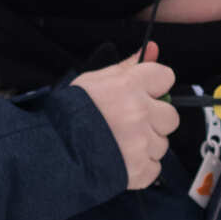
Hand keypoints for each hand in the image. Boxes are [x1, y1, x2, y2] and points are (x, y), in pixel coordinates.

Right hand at [71, 43, 178, 189]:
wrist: (50, 153)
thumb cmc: (68, 115)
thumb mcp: (93, 81)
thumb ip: (126, 67)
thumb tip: (151, 50)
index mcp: (128, 87)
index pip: (165, 77)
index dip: (154, 86)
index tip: (145, 93)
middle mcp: (139, 113)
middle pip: (170, 115)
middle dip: (154, 119)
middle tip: (130, 123)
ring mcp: (141, 144)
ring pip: (162, 143)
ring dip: (146, 144)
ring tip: (119, 144)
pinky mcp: (140, 169)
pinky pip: (154, 167)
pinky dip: (141, 167)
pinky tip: (121, 160)